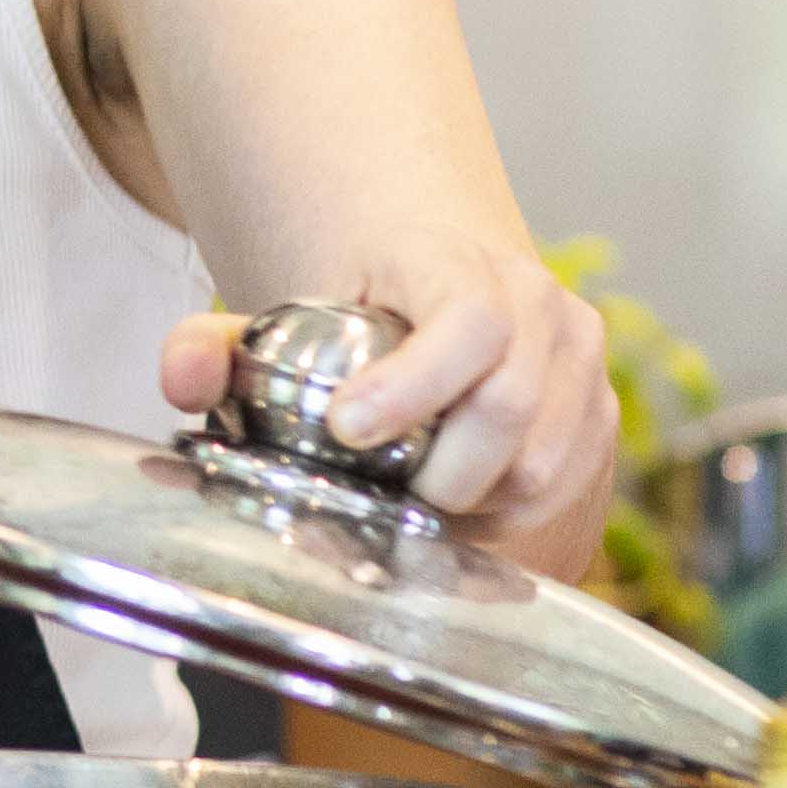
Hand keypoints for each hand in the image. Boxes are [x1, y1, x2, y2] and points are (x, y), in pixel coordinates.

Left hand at [157, 261, 616, 568]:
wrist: (441, 291)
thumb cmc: (359, 314)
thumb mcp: (280, 315)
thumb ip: (212, 345)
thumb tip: (184, 380)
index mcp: (462, 265)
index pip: (469, 321)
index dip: (415, 385)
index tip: (349, 429)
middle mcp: (543, 309)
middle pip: (512, 408)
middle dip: (441, 472)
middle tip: (386, 493)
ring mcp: (583, 366)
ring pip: (548, 465)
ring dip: (479, 505)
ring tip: (419, 504)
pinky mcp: (602, 420)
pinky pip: (571, 493)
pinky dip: (513, 523)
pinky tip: (463, 518)